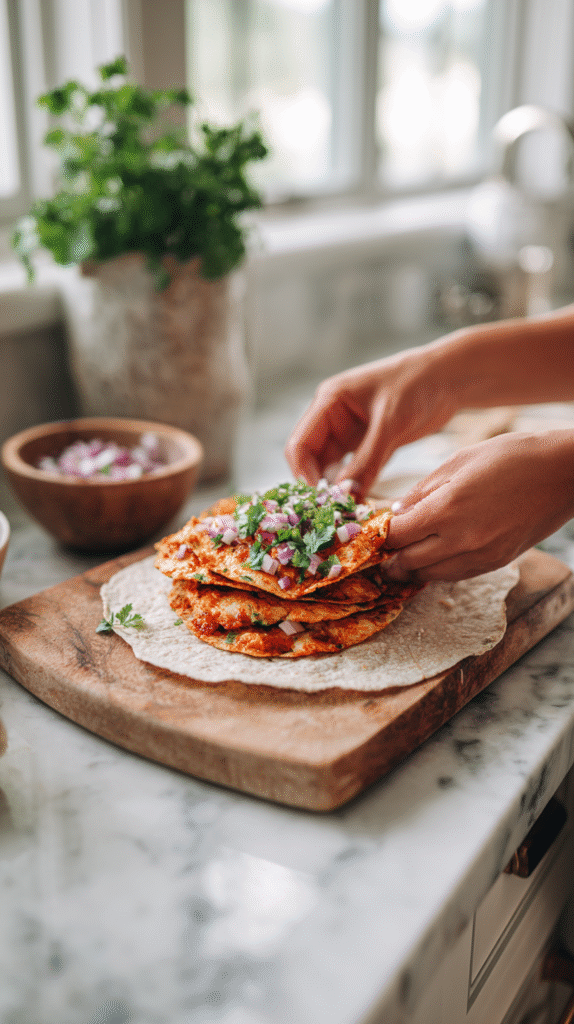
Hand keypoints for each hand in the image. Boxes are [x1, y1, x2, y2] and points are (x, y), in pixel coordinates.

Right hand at [284, 349, 456, 496]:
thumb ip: (367, 459)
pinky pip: (352, 471)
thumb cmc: (417, 385)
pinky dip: (354, 486)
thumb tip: (345, 494)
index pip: (300, 443)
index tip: (318, 500)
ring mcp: (349, 432)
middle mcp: (332, 418)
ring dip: (336, 488)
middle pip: (310, 459)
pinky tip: (360, 503)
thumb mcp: (391, 423)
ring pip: (330, 468)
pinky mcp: (367, 445)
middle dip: (318, 485)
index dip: (303, 473)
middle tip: (331, 512)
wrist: (448, 377)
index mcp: (329, 402)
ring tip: (346, 511)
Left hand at [385, 430, 573, 581]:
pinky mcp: (496, 563)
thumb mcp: (458, 461)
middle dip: (391, 557)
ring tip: (403, 558)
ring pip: (431, 575)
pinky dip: (438, 569)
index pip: (397, 535)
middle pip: (409, 562)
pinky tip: (433, 557)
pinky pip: (455, 575)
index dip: (381, 535)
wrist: (563, 473)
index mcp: (447, 509)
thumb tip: (396, 513)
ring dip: (413, 568)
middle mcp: (462, 539)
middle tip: (382, 551)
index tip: (375, 530)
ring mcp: (481, 555)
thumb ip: (422, 491)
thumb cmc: (511, 456)